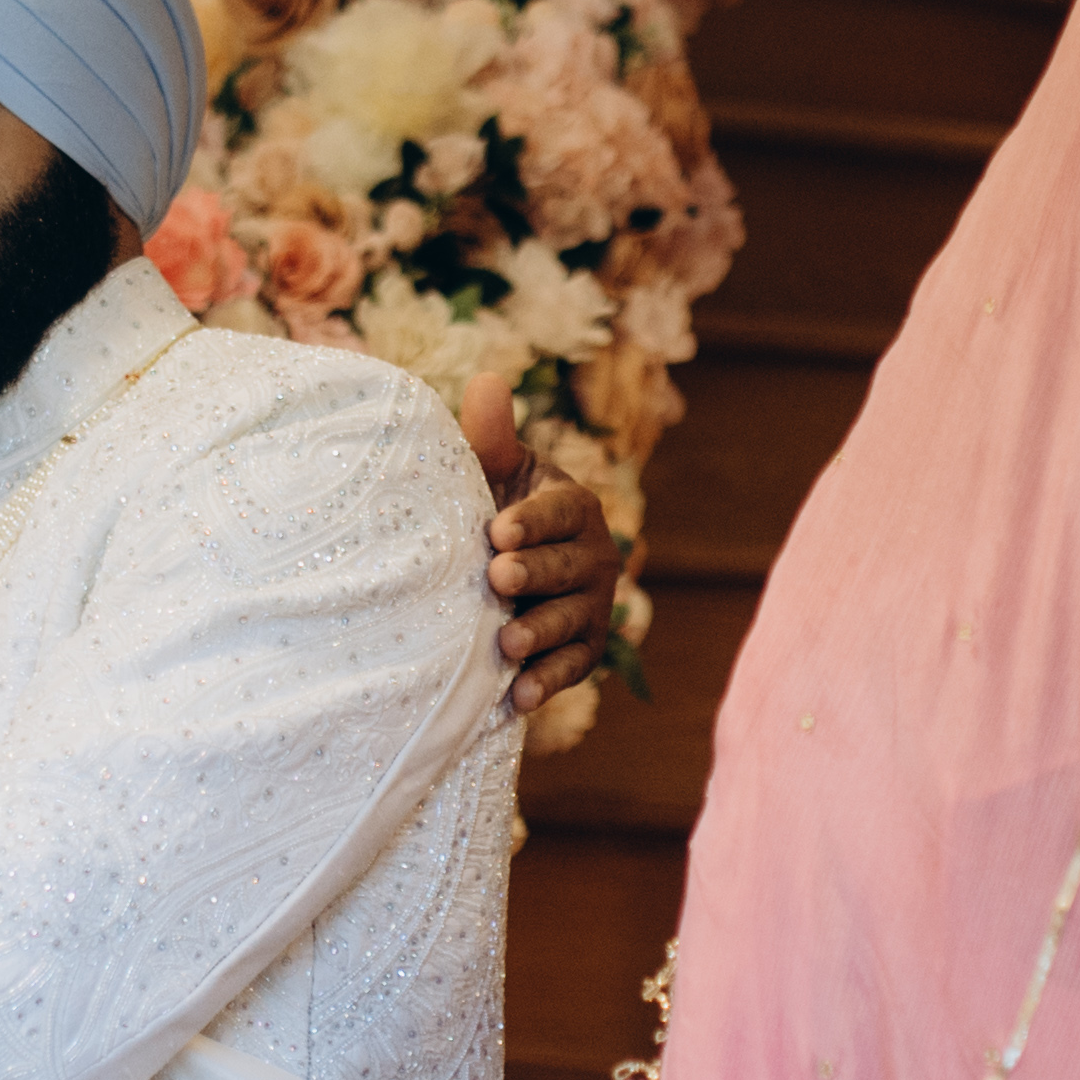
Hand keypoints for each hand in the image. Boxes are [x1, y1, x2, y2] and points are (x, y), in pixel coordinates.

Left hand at [462, 370, 621, 713]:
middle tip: (497, 578)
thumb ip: (489, 435)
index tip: (497, 529)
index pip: (559, 511)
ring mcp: (591, 606)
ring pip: (571, 621)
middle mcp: (593, 556)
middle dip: (534, 574)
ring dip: (539, 633)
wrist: (496, 572)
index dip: (531, 520)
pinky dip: (547, 683)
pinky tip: (517, 698)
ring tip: (505, 643)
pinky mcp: (582, 650)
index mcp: (573, 506)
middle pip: (566, 567)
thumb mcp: (490, 471)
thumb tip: (486, 381)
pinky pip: (572, 668)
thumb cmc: (491, 508)